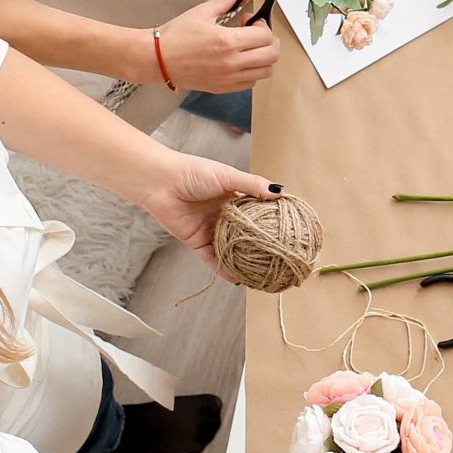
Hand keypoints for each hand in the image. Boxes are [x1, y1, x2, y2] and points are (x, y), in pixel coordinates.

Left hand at [135, 150, 276, 277]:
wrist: (161, 182)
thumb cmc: (193, 172)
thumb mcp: (227, 175)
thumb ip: (252, 185)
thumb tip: (280, 192)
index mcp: (235, 197)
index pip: (260, 212)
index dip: (274, 221)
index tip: (291, 232)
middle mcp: (225, 215)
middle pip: (248, 234)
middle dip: (262, 246)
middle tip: (281, 257)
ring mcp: (212, 229)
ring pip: (232, 249)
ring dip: (245, 261)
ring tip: (264, 274)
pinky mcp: (197, 241)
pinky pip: (213, 259)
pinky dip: (224, 270)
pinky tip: (238, 279)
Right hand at [154, 0, 279, 92]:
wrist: (157, 59)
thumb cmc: (175, 37)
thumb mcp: (201, 12)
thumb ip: (224, 1)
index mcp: (227, 42)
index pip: (265, 36)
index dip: (263, 25)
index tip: (251, 21)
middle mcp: (231, 62)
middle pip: (272, 56)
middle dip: (269, 41)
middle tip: (256, 34)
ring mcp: (228, 78)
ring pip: (265, 72)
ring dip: (263, 58)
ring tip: (250, 49)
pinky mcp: (222, 88)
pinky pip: (250, 84)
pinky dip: (252, 72)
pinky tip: (240, 62)